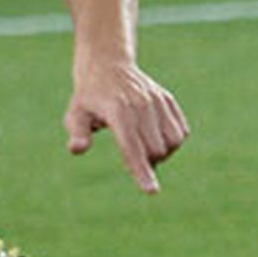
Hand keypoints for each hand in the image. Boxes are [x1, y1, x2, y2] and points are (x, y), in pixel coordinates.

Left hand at [64, 61, 189, 192]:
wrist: (108, 65)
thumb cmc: (89, 96)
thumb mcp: (76, 113)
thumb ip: (78, 131)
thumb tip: (77, 149)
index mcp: (117, 109)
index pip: (132, 147)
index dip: (141, 170)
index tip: (152, 192)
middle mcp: (141, 103)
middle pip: (155, 150)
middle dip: (147, 163)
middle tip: (130, 155)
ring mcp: (157, 100)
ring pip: (173, 142)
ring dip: (162, 153)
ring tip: (142, 146)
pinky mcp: (168, 100)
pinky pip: (181, 132)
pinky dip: (172, 142)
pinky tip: (154, 136)